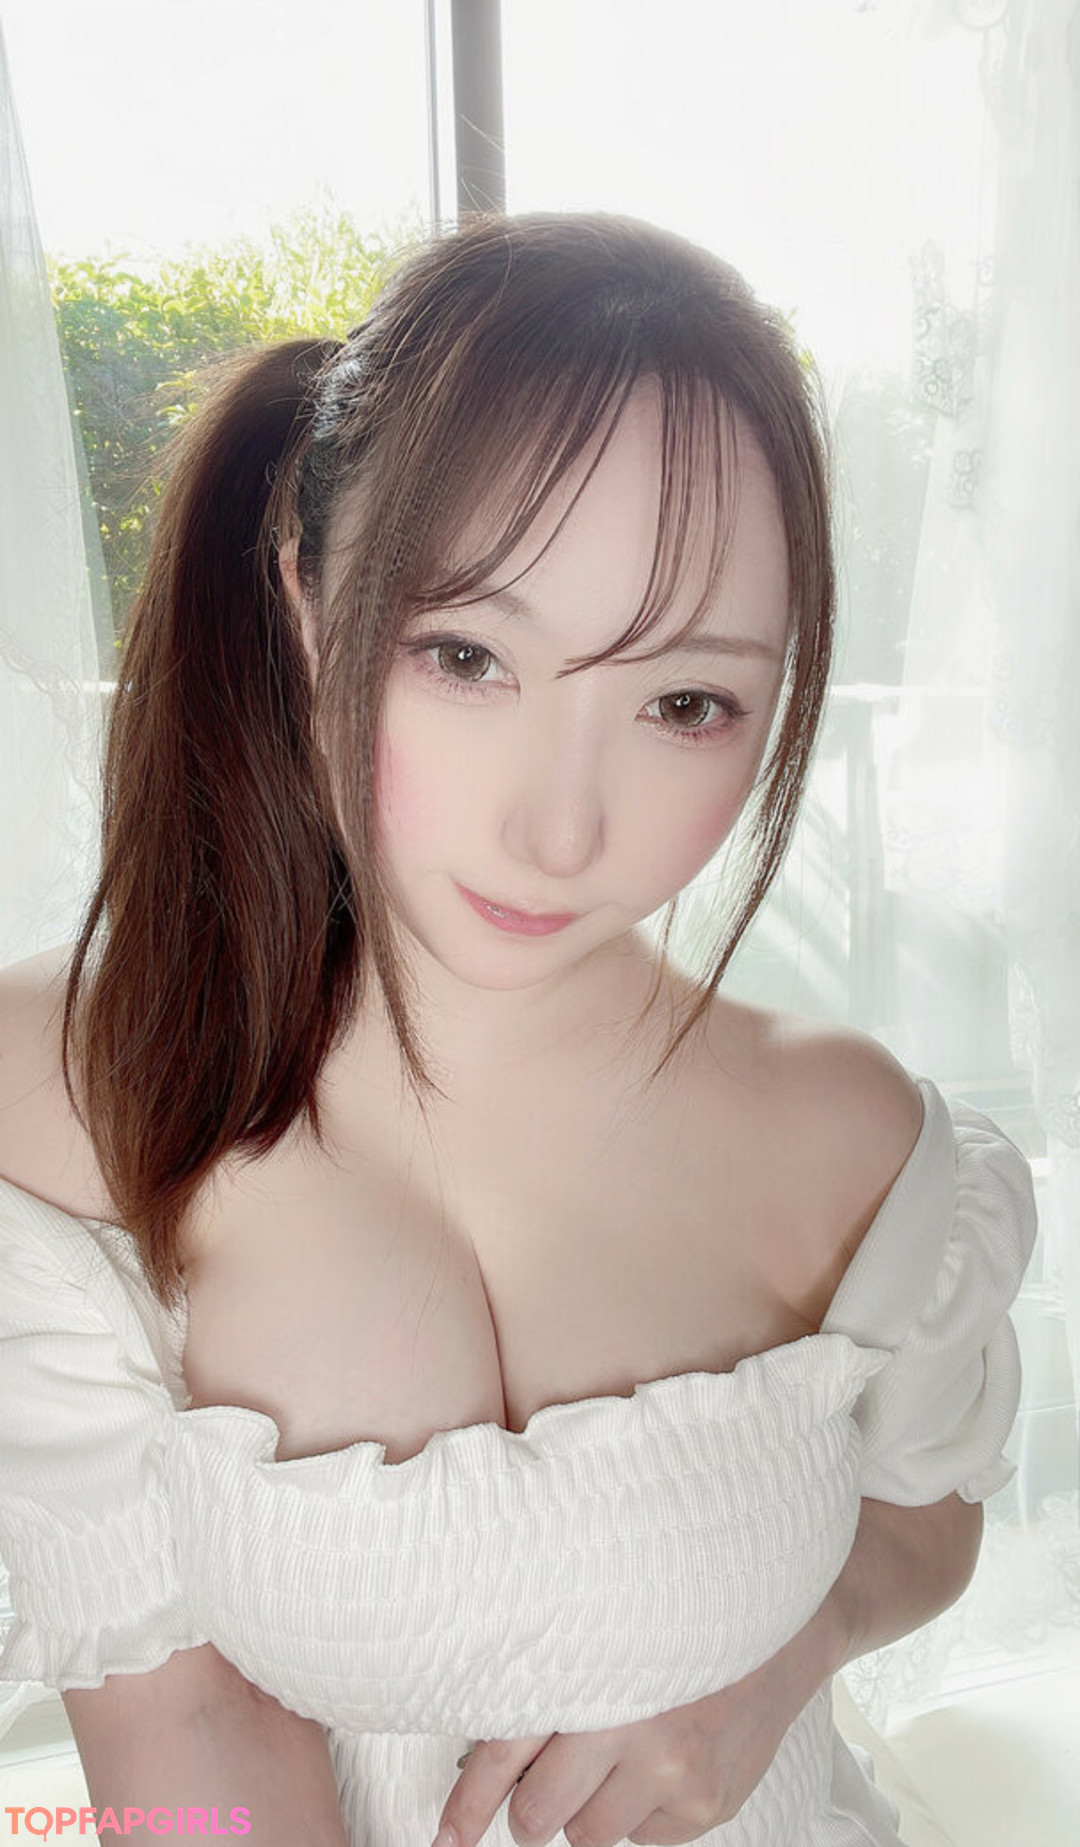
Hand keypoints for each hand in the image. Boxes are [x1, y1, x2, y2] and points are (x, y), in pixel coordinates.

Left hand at [432, 1640, 820, 1846]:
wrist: (784, 1624)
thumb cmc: (679, 1616)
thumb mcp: (607, 1627)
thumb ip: (551, 1676)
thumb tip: (485, 1749)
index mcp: (596, 1672)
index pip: (508, 1752)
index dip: (469, 1803)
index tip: (445, 1837)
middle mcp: (637, 1727)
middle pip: (540, 1814)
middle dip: (532, 1804)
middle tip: (548, 1775)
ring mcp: (676, 1776)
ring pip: (587, 1836)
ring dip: (588, 1808)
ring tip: (619, 1755)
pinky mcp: (707, 1807)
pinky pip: (640, 1840)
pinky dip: (640, 1812)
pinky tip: (662, 1762)